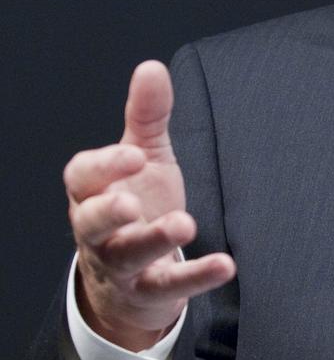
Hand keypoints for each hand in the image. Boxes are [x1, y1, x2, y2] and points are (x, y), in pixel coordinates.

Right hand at [64, 60, 235, 351]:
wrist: (133, 278)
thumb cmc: (136, 205)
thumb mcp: (144, 158)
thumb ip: (147, 116)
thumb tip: (151, 67)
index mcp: (92, 193)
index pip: (82, 177)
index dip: (105, 165)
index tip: (134, 153)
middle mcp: (99, 232)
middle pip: (91, 222)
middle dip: (109, 212)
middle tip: (132, 203)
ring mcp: (121, 265)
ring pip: (126, 256)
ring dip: (153, 240)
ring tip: (184, 224)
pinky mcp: (149, 291)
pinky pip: (170, 286)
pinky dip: (196, 276)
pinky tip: (225, 264)